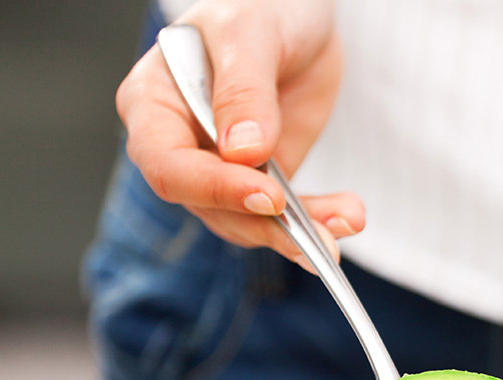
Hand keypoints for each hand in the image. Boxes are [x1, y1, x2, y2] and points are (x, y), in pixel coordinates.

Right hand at [115, 0, 363, 266]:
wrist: (299, 15)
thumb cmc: (261, 7)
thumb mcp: (249, 34)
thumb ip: (243, 91)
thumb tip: (242, 152)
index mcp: (153, 104)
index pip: (168, 165)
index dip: (214, 188)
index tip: (268, 196)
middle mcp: (182, 145)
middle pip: (210, 206)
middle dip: (268, 225)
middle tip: (322, 234)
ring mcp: (222, 168)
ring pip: (249, 221)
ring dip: (301, 232)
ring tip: (347, 221)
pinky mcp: (263, 179)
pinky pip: (284, 216)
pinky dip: (317, 219)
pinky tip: (349, 215)